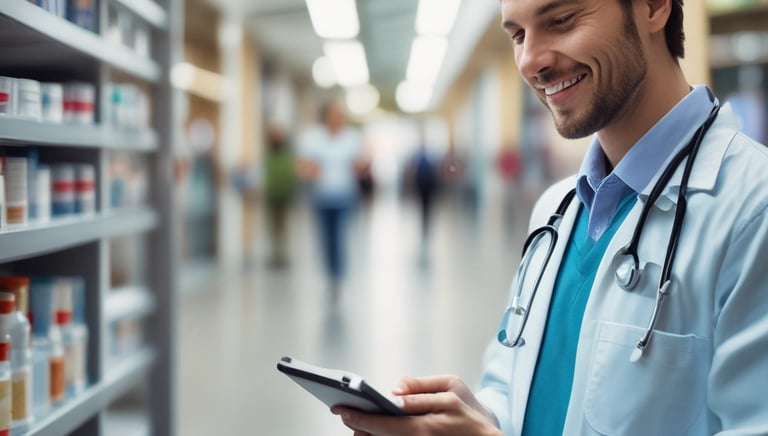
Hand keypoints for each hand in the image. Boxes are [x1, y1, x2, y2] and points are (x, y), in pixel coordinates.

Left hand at [331, 375, 501, 435]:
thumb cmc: (468, 411)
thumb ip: (420, 388)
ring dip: (368, 434)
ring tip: (358, 423)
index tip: (342, 409)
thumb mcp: (451, 387)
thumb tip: (394, 391)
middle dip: (358, 426)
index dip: (358, 416)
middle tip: (345, 414)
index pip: (382, 423)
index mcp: (424, 425)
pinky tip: (373, 431)